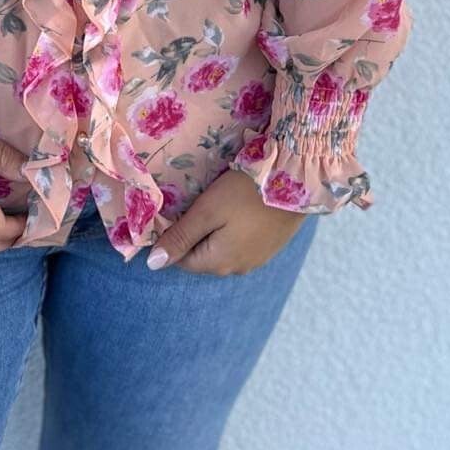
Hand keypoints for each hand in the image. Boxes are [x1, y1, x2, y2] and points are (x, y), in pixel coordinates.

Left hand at [145, 168, 311, 274]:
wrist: (296, 181)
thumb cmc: (245, 193)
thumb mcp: (207, 211)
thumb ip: (180, 237)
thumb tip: (153, 265)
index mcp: (219, 263)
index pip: (182, 260)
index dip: (175, 237)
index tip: (179, 210)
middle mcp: (238, 269)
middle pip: (203, 256)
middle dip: (195, 235)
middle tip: (198, 203)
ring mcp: (257, 259)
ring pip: (222, 250)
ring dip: (215, 232)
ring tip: (218, 204)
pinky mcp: (270, 247)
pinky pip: (241, 244)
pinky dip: (234, 231)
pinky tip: (238, 209)